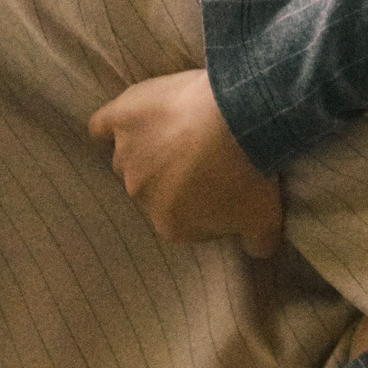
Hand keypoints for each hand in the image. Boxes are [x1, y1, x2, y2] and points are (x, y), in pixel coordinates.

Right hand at [88, 71, 283, 258]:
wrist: (241, 117)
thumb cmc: (251, 172)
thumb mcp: (266, 221)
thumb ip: (258, 243)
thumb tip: (256, 250)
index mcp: (170, 224)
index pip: (181, 217)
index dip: (201, 201)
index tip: (220, 185)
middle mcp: (139, 192)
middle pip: (152, 186)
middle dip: (172, 175)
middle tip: (202, 155)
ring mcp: (127, 154)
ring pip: (130, 157)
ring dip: (148, 148)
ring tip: (178, 129)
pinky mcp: (121, 117)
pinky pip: (101, 126)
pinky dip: (108, 125)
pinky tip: (123, 122)